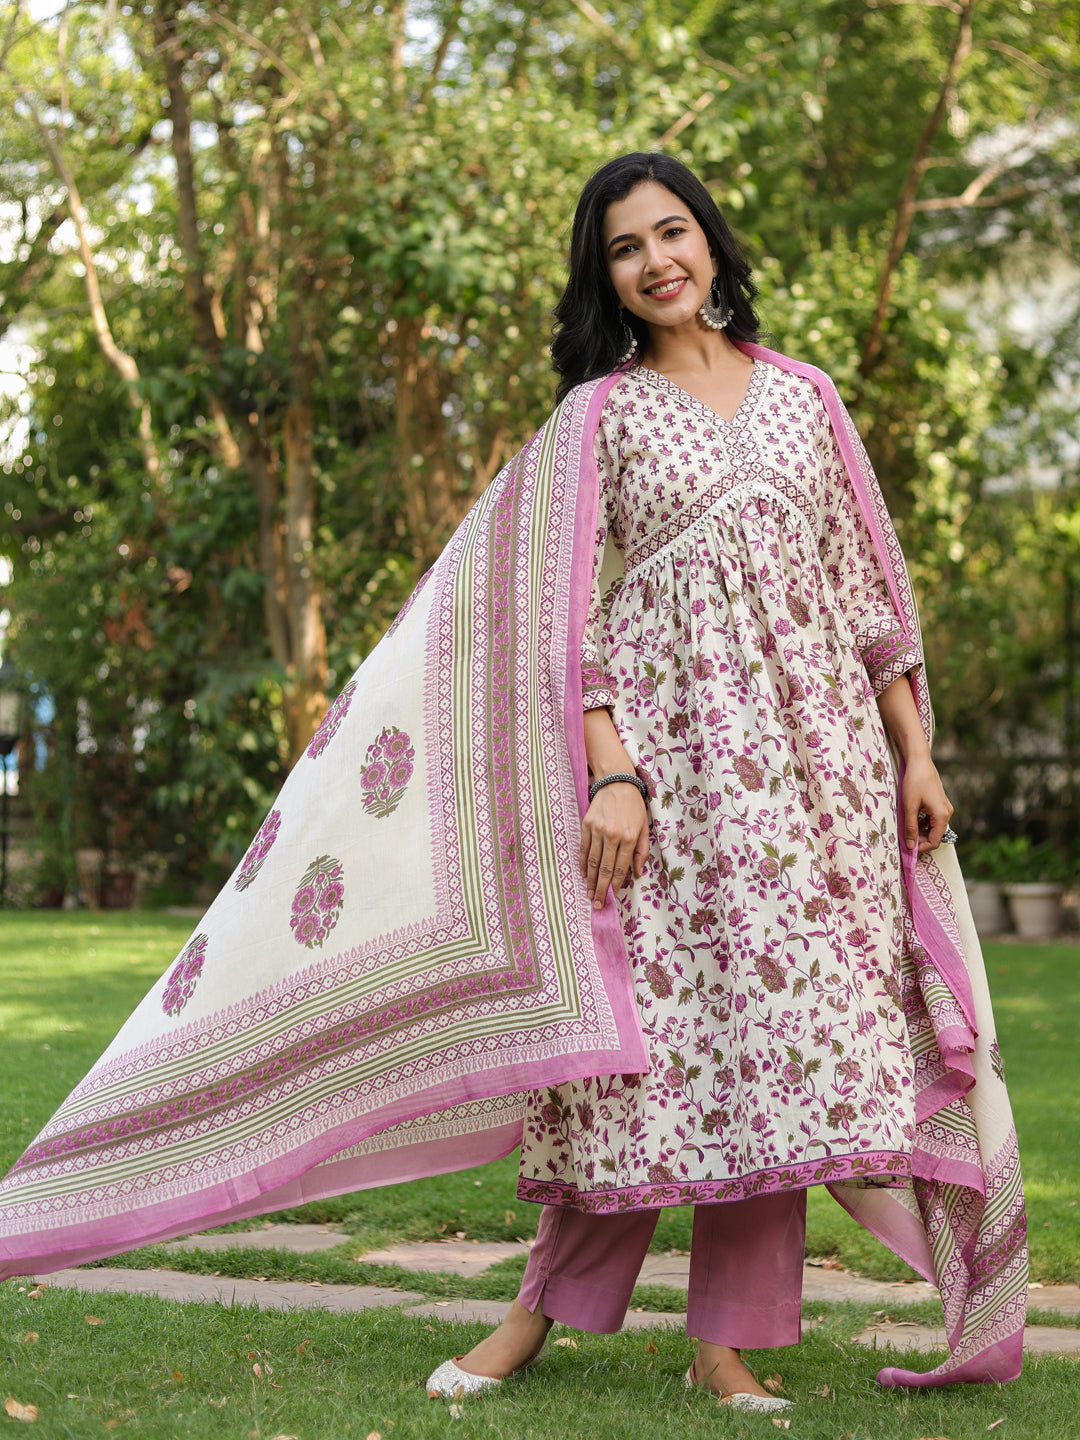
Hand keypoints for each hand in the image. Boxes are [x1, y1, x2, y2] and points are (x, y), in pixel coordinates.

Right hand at [579, 782, 649, 909]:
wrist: (617, 783)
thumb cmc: (634, 807)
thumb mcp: (644, 828)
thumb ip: (641, 852)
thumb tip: (637, 874)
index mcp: (629, 837)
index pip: (621, 868)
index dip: (616, 885)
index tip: (612, 897)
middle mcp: (613, 835)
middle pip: (605, 869)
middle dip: (601, 889)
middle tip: (597, 904)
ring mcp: (598, 830)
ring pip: (593, 861)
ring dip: (591, 880)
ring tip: (589, 894)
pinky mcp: (587, 825)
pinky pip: (584, 849)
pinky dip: (583, 864)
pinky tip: (583, 875)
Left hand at [901, 751, 953, 854]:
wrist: (919, 762)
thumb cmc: (914, 782)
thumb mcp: (909, 807)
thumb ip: (910, 828)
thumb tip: (910, 846)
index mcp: (942, 815)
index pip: (934, 841)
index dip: (921, 848)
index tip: (908, 850)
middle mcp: (946, 813)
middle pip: (935, 835)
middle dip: (920, 840)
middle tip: (905, 840)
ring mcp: (944, 807)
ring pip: (933, 827)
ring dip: (920, 831)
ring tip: (906, 830)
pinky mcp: (939, 803)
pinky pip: (932, 819)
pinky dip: (923, 823)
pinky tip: (911, 819)